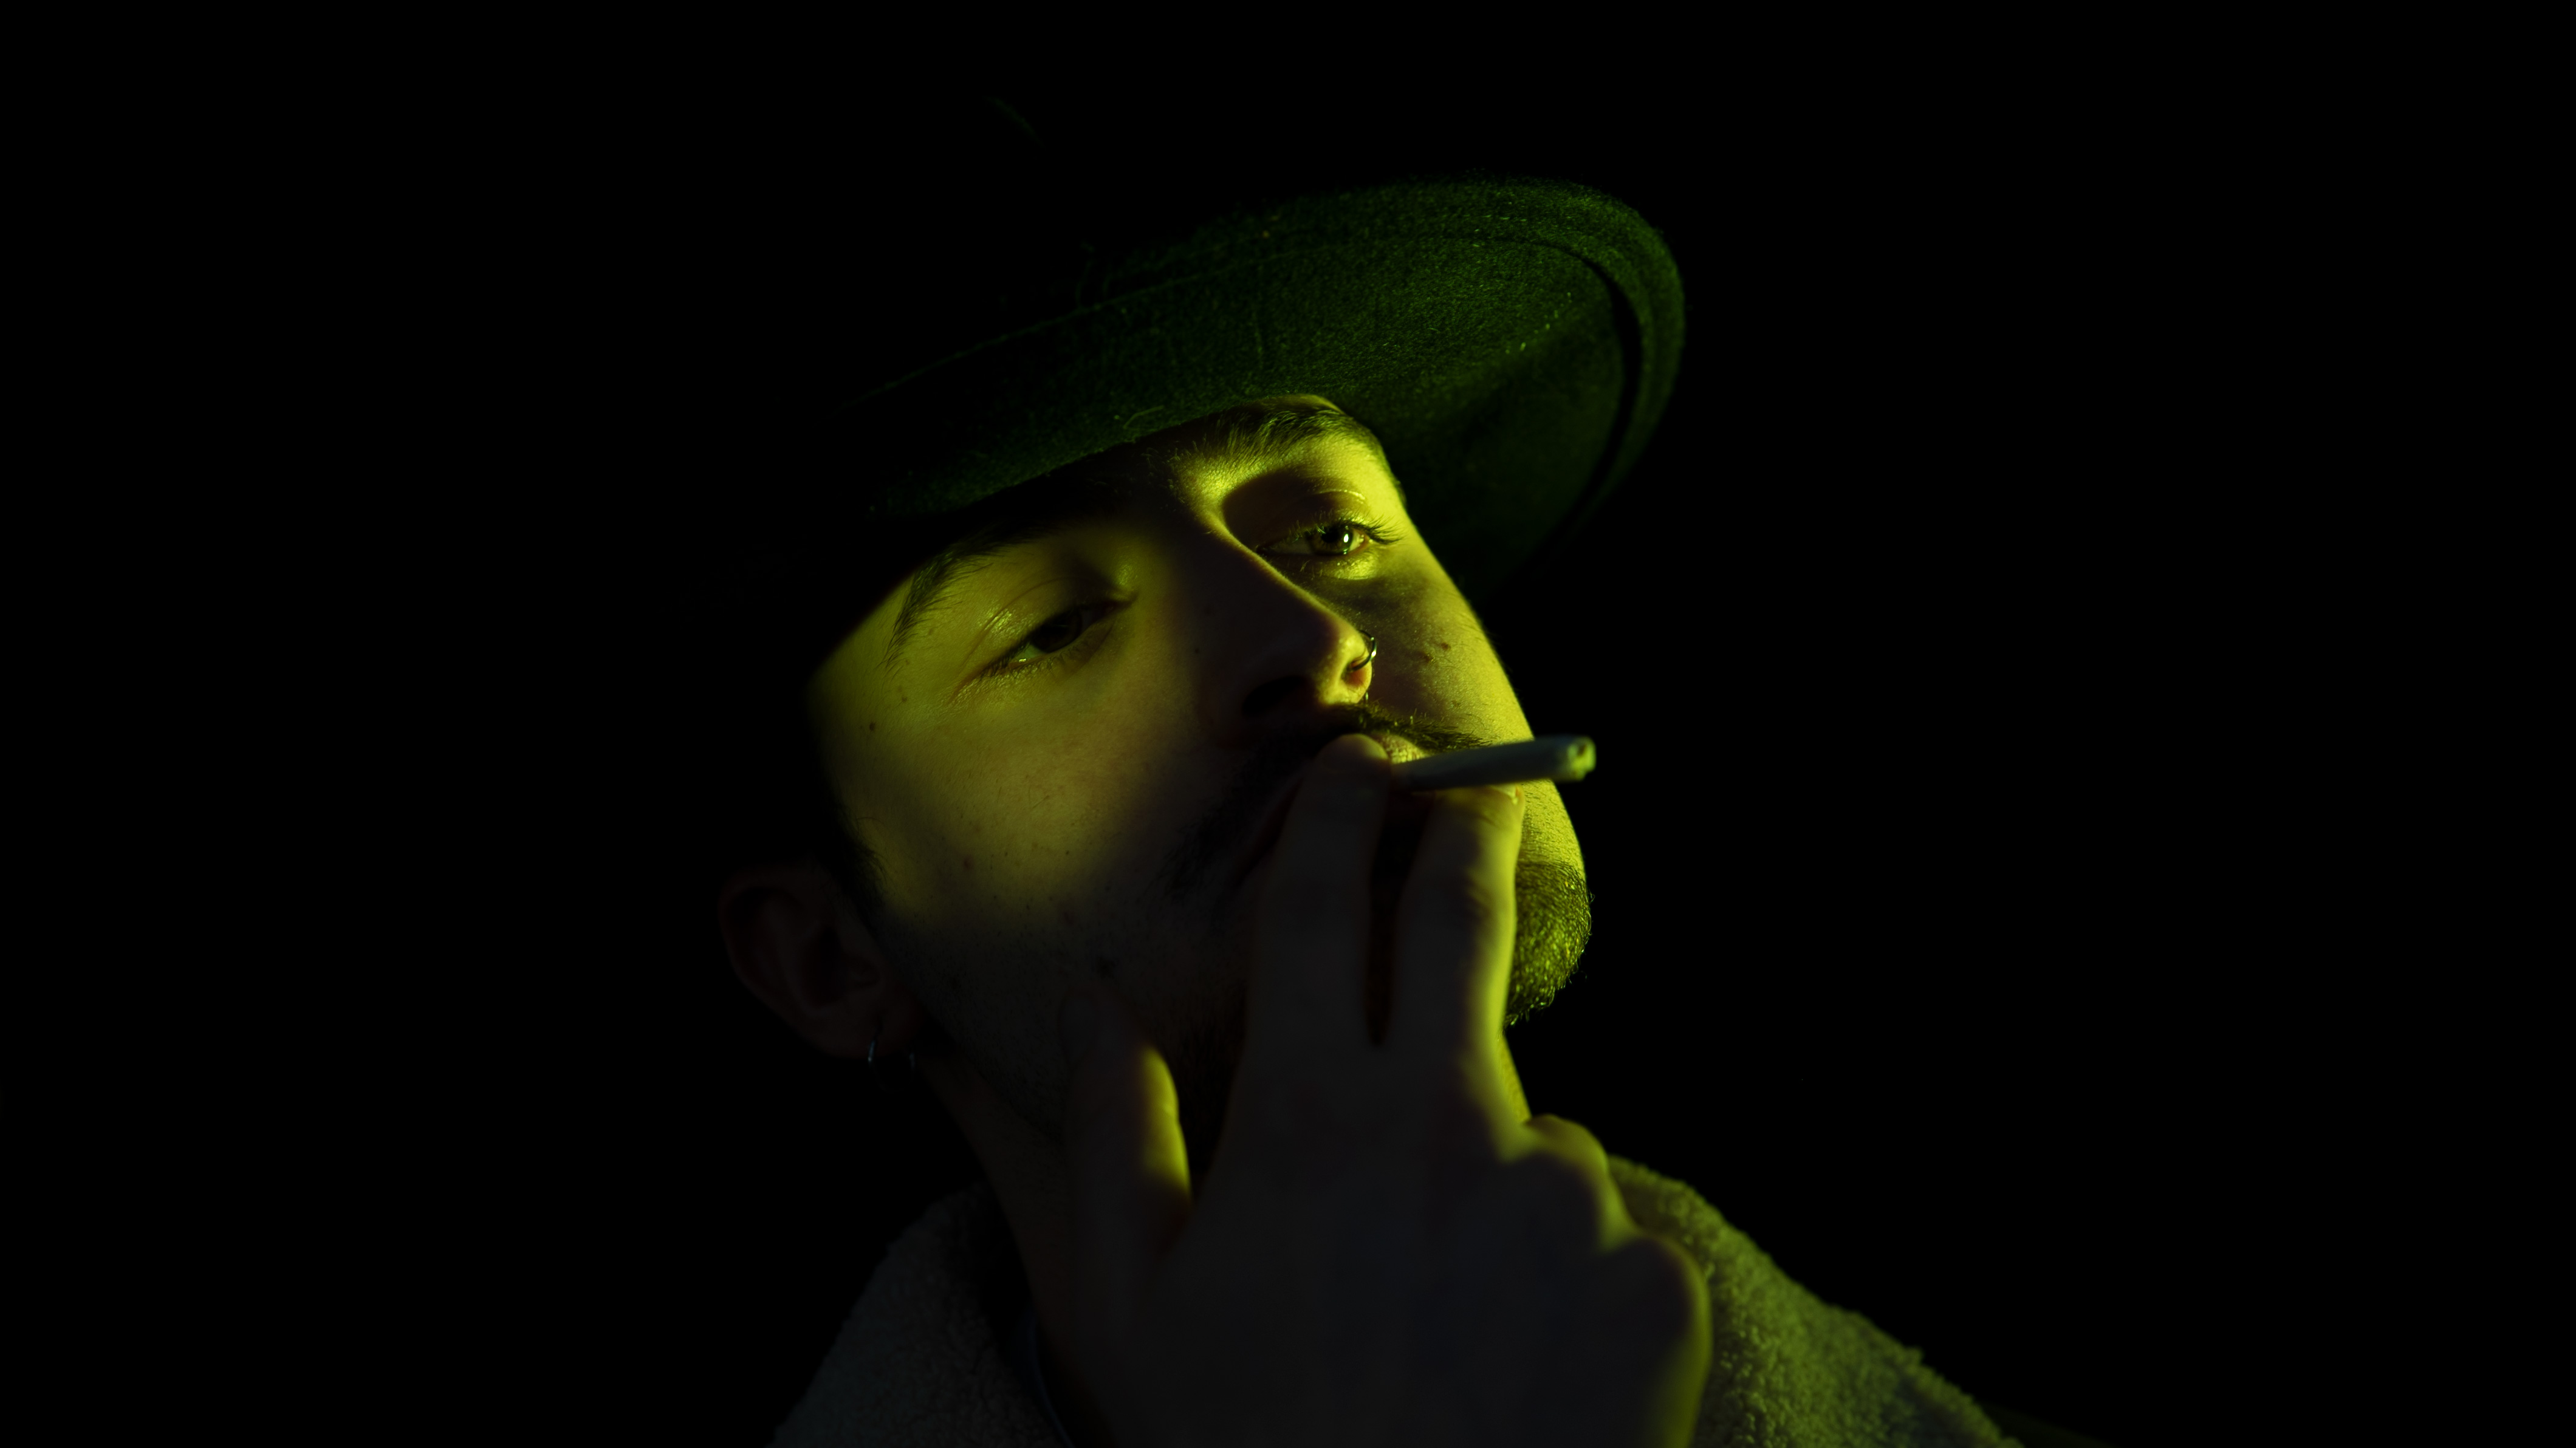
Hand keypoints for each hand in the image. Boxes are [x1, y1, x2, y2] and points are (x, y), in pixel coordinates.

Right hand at [1058, 732, 1711, 1446]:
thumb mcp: (1126, 1315)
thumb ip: (1109, 1141)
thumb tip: (1097, 1010)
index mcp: (1315, 1123)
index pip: (1327, 911)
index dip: (1344, 817)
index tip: (1363, 762)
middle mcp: (1452, 1131)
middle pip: (1464, 929)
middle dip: (1463, 841)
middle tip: (1468, 803)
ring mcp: (1564, 1202)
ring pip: (1529, 1127)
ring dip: (1488, 1168)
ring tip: (1434, 1299)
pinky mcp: (1652, 1278)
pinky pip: (1603, 1233)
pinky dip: (1562, 1270)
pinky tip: (1510, 1357)